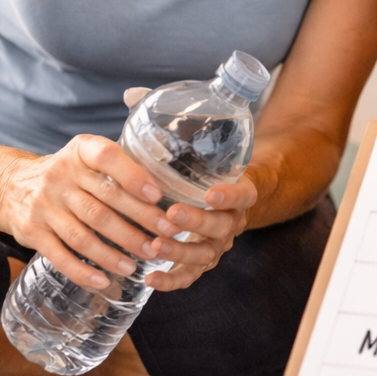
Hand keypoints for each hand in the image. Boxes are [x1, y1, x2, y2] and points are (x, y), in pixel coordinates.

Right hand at [0, 134, 181, 289]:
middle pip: (103, 204)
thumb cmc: (66, 174)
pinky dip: (83, 272)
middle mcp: (59, 176)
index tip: (158, 197)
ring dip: (114, 253)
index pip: (107, 157)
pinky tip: (104, 281)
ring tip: (138, 262)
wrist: (9, 186)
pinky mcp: (32, 232)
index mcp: (79, 152)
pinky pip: (60, 255)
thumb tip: (165, 193)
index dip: (133, 176)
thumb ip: (119, 166)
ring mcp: (44, 206)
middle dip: (138, 223)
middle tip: (165, 238)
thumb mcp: (86, 156)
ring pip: (84, 235)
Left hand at [115, 84, 259, 290]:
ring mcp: (218, 243)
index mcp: (239, 190)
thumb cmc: (204, 167)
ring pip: (206, 254)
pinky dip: (172, 280)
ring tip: (154, 246)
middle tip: (170, 215)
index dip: (231, 194)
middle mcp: (233, 219)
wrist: (226, 198)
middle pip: (223, 227)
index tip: (211, 192)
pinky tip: (149, 278)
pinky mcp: (200, 260)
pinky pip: (190, 275)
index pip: (245, 192)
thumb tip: (131, 94)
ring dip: (181, 251)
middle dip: (196, 222)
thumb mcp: (197, 143)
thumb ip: (168, 121)